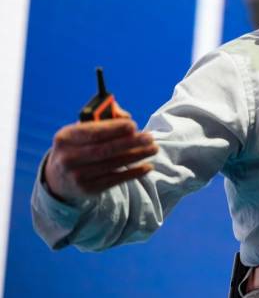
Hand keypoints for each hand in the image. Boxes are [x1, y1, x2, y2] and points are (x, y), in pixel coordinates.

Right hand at [44, 114, 158, 201]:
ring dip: (136, 156)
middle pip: (104, 150)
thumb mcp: (80, 131)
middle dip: (130, 143)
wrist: (58, 178)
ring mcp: (77, 176)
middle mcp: (68, 158)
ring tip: (153, 149)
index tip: (133, 125)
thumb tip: (126, 117)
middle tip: (149, 137)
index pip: (93, 133)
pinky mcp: (88, 189)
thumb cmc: (78, 146)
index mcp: (65, 138)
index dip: (114, 129)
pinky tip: (147, 166)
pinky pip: (115, 180)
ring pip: (112, 165)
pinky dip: (133, 173)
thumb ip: (103, 119)